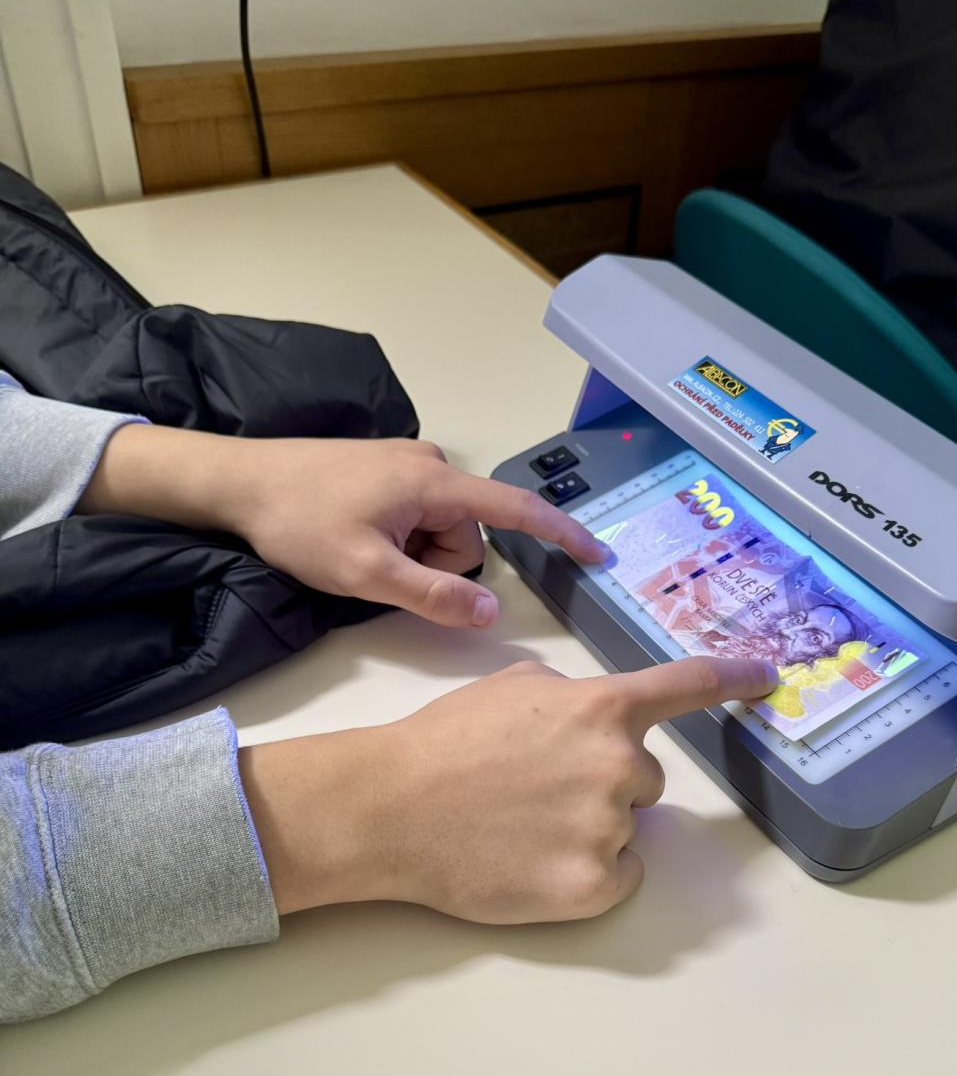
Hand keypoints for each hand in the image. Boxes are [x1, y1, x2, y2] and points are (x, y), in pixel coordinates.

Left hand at [79, 427, 606, 626]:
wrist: (238, 482)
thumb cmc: (300, 524)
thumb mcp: (366, 573)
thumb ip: (433, 595)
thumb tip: (492, 611)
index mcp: (434, 483)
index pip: (516, 510)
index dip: (560, 534)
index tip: (598, 553)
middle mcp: (432, 464)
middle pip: (468, 536)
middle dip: (436, 564)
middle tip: (379, 569)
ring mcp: (409, 464)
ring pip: (442, 531)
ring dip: (414, 554)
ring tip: (362, 551)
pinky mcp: (388, 470)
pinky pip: (419, 516)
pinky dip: (401, 538)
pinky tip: (357, 537)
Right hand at [239, 655, 777, 923]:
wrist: (390, 808)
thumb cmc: (443, 743)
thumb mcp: (509, 689)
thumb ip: (569, 697)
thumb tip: (586, 717)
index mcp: (602, 709)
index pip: (686, 688)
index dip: (733, 680)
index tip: (769, 679)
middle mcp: (620, 766)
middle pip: (646, 779)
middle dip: (605, 783)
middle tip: (539, 790)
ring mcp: (610, 829)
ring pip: (627, 829)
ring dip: (591, 828)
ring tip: (523, 827)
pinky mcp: (595, 886)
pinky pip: (620, 877)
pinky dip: (588, 874)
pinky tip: (534, 861)